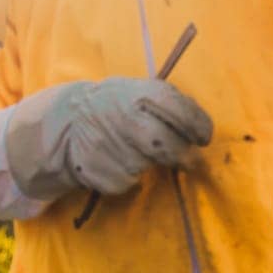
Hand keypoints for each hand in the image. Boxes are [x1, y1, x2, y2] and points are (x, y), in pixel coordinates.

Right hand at [4, 77, 213, 199]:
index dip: (198, 126)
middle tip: (189, 159)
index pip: (179, 109)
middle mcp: (123, 118)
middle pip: (166, 146)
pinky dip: (129, 176)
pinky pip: (126, 181)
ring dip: (151, 162)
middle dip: (183, 155)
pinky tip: (117, 160)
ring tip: (137, 149)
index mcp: (139, 93)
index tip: (204, 137)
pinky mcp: (97, 172)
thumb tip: (203, 128)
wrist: (68, 122)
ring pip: (147, 165)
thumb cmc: (118, 106)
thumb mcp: (140, 91)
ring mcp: (108, 146)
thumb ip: (171, 104)